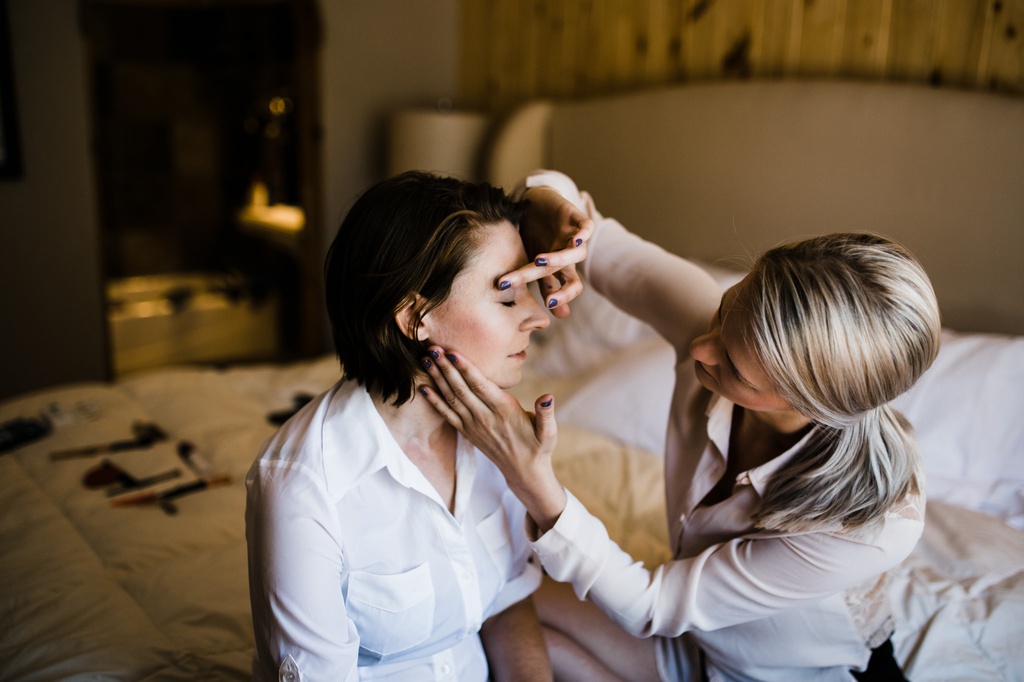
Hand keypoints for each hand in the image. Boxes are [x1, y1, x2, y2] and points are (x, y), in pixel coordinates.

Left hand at [419, 347, 567, 531]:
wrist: (524, 472)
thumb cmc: (539, 446)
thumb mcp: (549, 432)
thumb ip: (547, 414)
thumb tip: (548, 398)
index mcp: (504, 411)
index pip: (481, 386)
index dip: (466, 369)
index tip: (453, 352)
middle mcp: (485, 418)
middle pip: (461, 390)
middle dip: (445, 368)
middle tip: (432, 348)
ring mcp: (474, 426)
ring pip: (451, 399)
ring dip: (437, 379)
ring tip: (425, 361)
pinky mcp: (468, 432)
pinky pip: (448, 415)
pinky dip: (435, 401)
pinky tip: (423, 389)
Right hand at [499, 187, 594, 318]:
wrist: (534, 203)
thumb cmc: (531, 234)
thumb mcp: (527, 259)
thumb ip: (529, 280)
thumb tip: (526, 305)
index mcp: (557, 269)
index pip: (561, 289)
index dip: (557, 300)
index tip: (546, 308)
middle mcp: (567, 256)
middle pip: (568, 277)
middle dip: (562, 290)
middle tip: (549, 302)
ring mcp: (572, 237)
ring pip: (576, 254)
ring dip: (559, 259)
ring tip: (539, 260)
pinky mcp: (575, 218)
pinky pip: (586, 228)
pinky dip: (583, 235)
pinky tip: (575, 240)